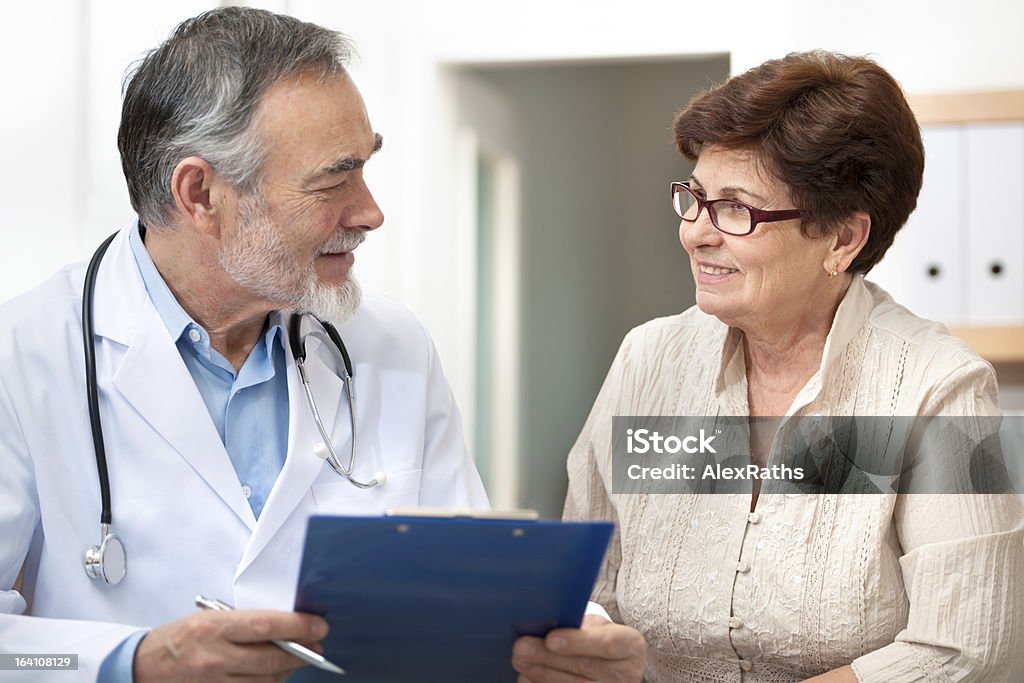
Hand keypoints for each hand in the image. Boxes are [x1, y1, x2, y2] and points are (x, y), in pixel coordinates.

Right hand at [133, 608, 328, 682]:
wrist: (145, 666)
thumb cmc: (181, 637)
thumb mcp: (210, 617)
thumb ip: (246, 621)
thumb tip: (286, 625)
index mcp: (213, 628)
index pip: (266, 626)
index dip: (298, 627)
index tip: (319, 626)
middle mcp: (215, 658)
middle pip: (272, 659)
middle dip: (302, 652)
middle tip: (318, 645)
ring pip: (267, 681)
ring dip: (288, 670)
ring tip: (295, 658)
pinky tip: (273, 674)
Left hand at [512, 614, 645, 682]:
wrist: (610, 665)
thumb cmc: (598, 638)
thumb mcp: (597, 627)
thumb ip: (580, 625)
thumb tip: (545, 622)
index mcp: (630, 646)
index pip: (607, 644)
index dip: (578, 642)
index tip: (550, 639)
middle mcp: (626, 674)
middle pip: (584, 667)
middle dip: (548, 657)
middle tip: (521, 647)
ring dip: (540, 673)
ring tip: (519, 660)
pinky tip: (526, 678)